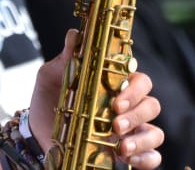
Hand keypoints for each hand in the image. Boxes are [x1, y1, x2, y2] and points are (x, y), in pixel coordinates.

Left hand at [28, 30, 163, 167]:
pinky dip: (146, 158)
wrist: (39, 138)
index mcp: (115, 86)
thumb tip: (74, 36)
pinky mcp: (130, 155)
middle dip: (137, 114)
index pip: (139, 79)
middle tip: (115, 124)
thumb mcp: (50, 79)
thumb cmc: (49, 104)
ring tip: (121, 147)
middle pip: (151, 104)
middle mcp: (128, 107)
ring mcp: (131, 132)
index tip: (116, 101)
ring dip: (142, 139)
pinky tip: (128, 159)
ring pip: (156, 132)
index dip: (134, 89)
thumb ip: (64, 60)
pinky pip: (153, 157)